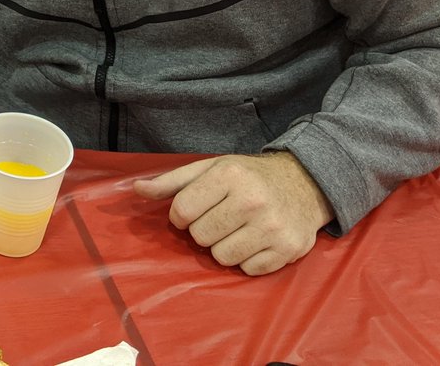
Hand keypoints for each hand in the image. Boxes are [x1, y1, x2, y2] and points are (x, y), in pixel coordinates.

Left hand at [133, 152, 333, 275]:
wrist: (303, 183)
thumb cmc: (247, 176)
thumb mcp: (209, 168)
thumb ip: (172, 182)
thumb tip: (136, 189)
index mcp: (229, 175)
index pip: (182, 211)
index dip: (180, 215)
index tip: (191, 210)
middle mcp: (252, 201)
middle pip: (200, 237)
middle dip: (203, 230)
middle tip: (219, 218)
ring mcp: (272, 228)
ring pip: (222, 258)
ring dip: (223, 247)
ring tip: (236, 230)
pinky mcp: (288, 250)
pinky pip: (247, 270)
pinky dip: (246, 259)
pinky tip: (255, 240)